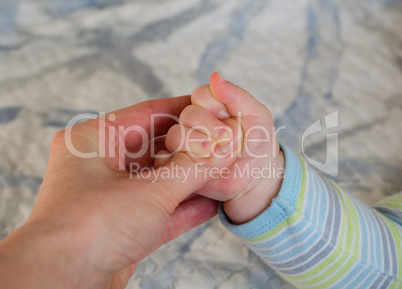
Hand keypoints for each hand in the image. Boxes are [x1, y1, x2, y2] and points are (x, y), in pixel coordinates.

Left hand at [0, 96, 218, 288]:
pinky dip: (185, 207)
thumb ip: (191, 169)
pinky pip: (160, 209)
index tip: (211, 109)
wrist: (61, 283)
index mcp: (93, 140)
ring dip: (191, 179)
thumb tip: (222, 150)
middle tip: (224, 143)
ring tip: (224, 171)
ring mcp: (111, 196)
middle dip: (192, 149)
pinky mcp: (122, 226)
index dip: (183, 110)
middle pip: (156, 148)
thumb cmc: (89, 227)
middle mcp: (100, 165)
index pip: (147, 114)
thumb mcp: (150, 191)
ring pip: (160, 180)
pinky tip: (212, 203)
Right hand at [164, 73, 284, 223]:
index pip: (201, 94)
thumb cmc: (258, 144)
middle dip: (210, 127)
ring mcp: (185, 143)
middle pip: (188, 114)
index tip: (231, 119)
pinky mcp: (179, 164)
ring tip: (217, 154)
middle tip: (228, 140)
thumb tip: (214, 76)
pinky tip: (206, 165)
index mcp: (211, 106)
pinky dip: (188, 161)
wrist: (257, 177)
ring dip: (200, 146)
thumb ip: (237, 95)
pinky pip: (170, 159)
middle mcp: (194, 122)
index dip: (214, 106)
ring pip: (177, 136)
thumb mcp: (257, 116)